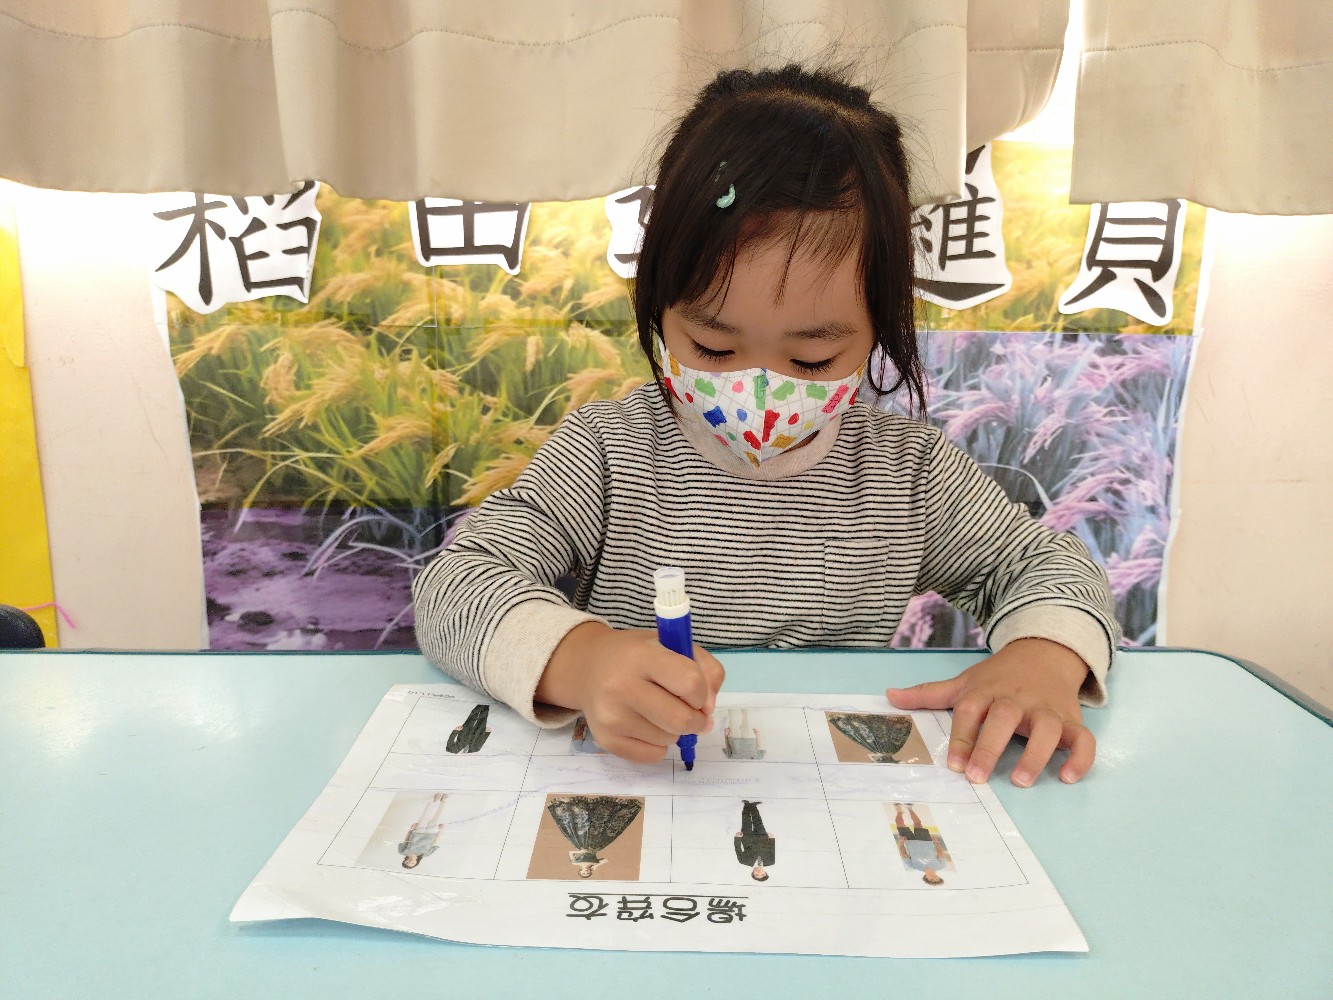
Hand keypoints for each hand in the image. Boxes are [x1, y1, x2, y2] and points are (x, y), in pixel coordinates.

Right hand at [537, 623, 724, 764]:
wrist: (588, 668)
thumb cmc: (637, 655)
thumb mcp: (672, 644)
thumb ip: (705, 669)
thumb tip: (709, 709)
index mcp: (642, 656)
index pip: (690, 683)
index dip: (702, 692)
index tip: (697, 693)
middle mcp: (621, 686)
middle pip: (681, 720)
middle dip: (697, 720)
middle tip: (694, 713)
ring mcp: (612, 717)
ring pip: (669, 739)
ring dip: (675, 730)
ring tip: (659, 711)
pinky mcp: (607, 740)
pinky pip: (653, 755)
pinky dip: (659, 744)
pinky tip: (647, 725)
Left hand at [886, 638, 1093, 786]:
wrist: (1044, 653)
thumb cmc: (998, 677)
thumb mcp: (964, 682)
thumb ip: (929, 694)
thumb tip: (889, 696)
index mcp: (987, 691)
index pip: (971, 710)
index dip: (961, 737)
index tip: (954, 765)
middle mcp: (1017, 699)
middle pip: (1005, 718)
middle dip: (990, 747)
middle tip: (977, 776)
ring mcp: (1046, 709)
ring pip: (1047, 728)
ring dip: (1036, 754)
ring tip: (1021, 781)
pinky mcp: (1072, 720)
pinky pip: (1083, 739)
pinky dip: (1080, 758)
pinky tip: (1068, 777)